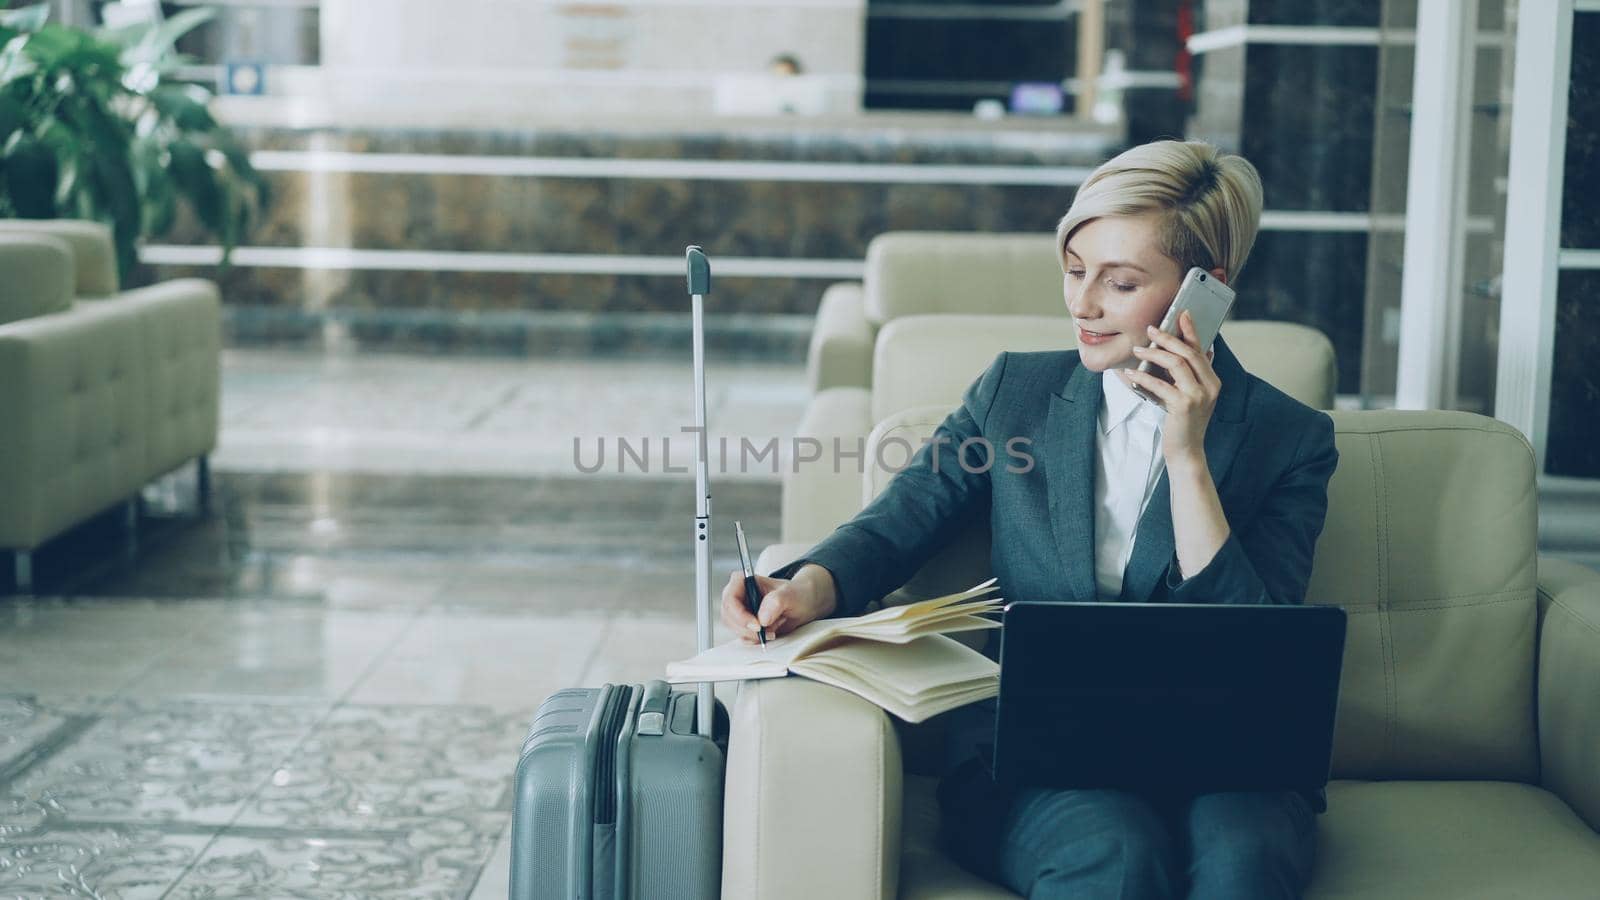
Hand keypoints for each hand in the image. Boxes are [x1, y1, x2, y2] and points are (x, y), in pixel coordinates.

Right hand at [720, 564, 837, 642]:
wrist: (803, 604)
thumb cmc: (796, 593)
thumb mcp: (790, 594)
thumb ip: (776, 602)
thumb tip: (762, 618)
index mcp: (742, 581)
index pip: (730, 599)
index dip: (740, 615)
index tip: (758, 626)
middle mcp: (737, 595)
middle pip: (729, 617)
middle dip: (748, 629)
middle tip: (768, 633)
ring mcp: (739, 610)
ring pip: (735, 629)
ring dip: (754, 635)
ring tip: (774, 628)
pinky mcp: (743, 624)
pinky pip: (742, 636)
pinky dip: (756, 638)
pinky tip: (771, 631)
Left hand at [1118, 309, 1220, 461]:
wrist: (1186, 451)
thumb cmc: (1184, 423)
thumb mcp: (1192, 396)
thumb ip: (1194, 376)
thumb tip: (1202, 351)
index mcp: (1213, 381)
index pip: (1201, 350)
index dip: (1191, 331)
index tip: (1182, 314)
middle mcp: (1210, 386)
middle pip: (1189, 353)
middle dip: (1168, 338)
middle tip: (1150, 328)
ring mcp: (1199, 396)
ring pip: (1177, 364)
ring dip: (1154, 354)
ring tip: (1138, 349)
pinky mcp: (1184, 406)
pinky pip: (1161, 385)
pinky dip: (1144, 377)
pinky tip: (1131, 373)